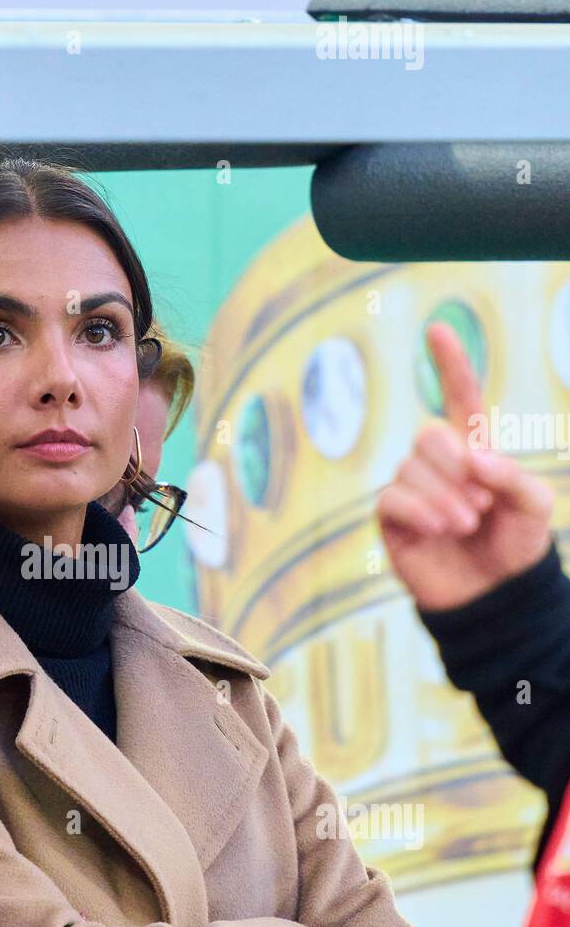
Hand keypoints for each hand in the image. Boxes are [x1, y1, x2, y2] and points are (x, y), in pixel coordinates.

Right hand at [377, 321, 553, 610]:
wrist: (493, 596)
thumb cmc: (516, 546)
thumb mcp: (535, 505)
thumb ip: (510, 474)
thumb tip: (472, 458)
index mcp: (474, 449)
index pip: (460, 398)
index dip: (451, 364)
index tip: (437, 330)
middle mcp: (438, 463)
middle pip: (429, 435)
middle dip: (456, 466)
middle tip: (481, 505)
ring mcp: (411, 489)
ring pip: (411, 469)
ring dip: (445, 497)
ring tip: (467, 525)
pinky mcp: (392, 518)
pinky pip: (393, 498)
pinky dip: (419, 510)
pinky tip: (439, 529)